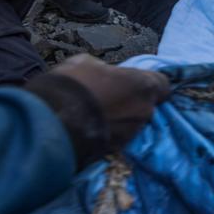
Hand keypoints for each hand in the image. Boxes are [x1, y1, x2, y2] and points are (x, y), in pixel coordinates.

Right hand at [48, 55, 169, 149]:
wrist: (50, 120)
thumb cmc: (71, 83)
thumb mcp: (87, 63)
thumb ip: (107, 71)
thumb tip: (107, 75)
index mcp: (144, 86)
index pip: (163, 85)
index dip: (149, 84)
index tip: (134, 84)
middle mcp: (145, 111)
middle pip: (146, 105)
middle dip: (131, 103)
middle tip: (108, 100)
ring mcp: (133, 133)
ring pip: (132, 123)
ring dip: (119, 120)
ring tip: (95, 116)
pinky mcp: (117, 150)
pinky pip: (118, 138)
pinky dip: (108, 134)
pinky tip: (90, 129)